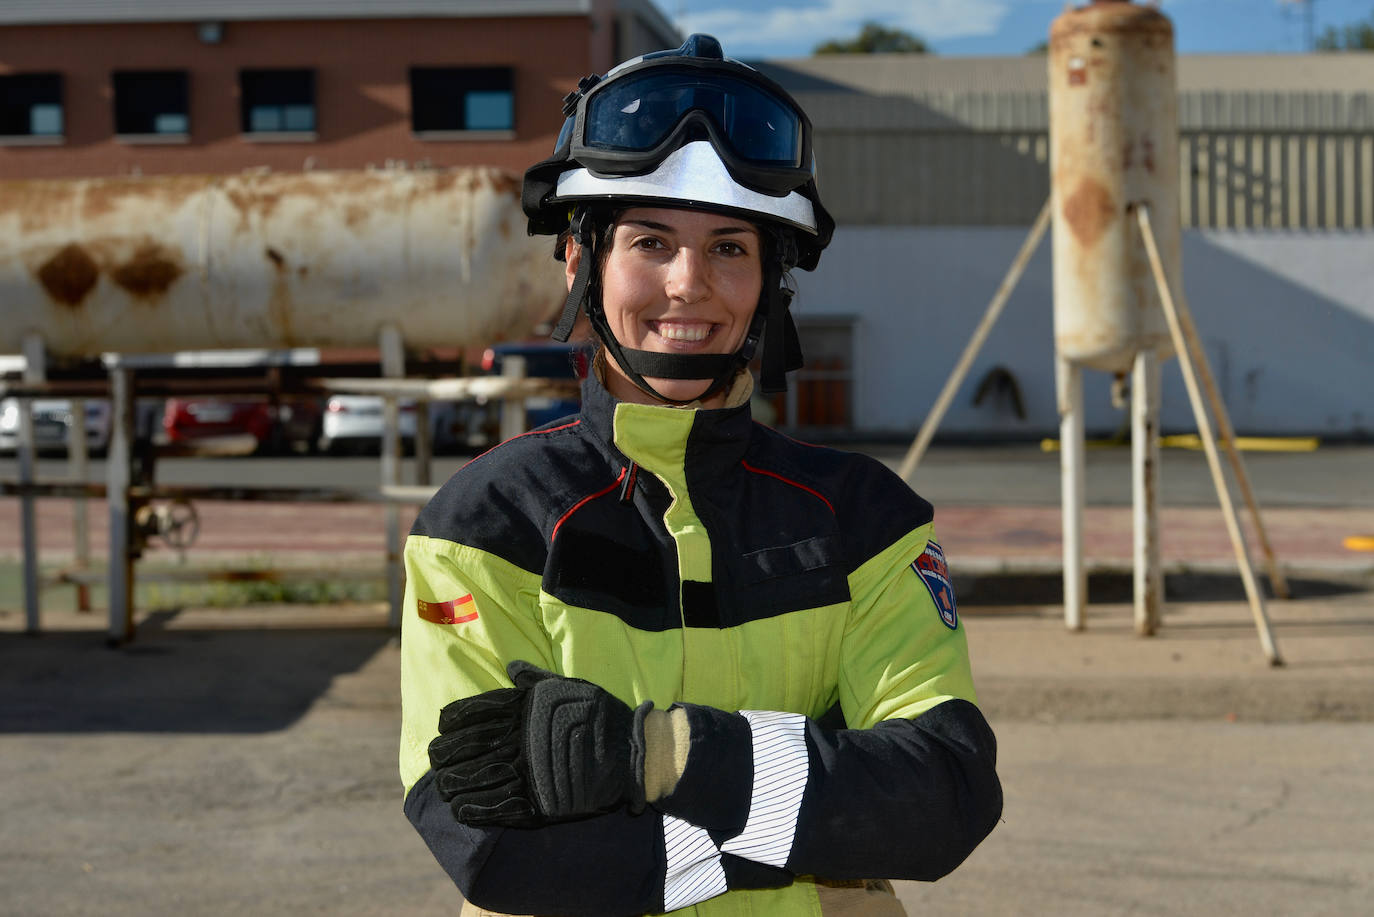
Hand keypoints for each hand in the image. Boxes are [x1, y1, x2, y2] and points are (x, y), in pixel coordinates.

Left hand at [428, 660, 650, 826]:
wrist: (632, 752)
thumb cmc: (600, 713)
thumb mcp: (568, 685)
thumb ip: (534, 679)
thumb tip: (511, 666)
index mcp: (524, 709)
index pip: (473, 714)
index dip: (451, 723)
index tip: (442, 729)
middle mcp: (520, 739)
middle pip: (466, 749)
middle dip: (444, 756)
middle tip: (435, 761)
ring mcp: (528, 772)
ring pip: (475, 780)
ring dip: (453, 785)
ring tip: (443, 787)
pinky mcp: (538, 802)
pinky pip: (496, 808)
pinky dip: (474, 810)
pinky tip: (460, 810)